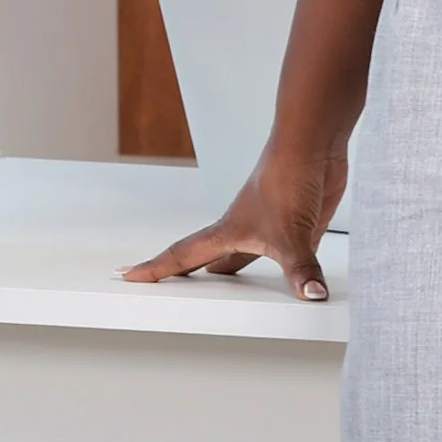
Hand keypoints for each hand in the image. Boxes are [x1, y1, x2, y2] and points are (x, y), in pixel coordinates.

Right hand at [122, 146, 345, 300]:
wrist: (311, 144)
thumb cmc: (285, 176)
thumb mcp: (291, 235)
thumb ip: (300, 270)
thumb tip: (311, 297)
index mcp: (228, 231)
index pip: (184, 255)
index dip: (156, 268)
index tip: (130, 275)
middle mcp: (244, 229)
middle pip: (210, 257)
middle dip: (188, 273)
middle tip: (167, 285)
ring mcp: (270, 224)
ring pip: (245, 255)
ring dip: (233, 270)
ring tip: (221, 286)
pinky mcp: (297, 222)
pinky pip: (287, 253)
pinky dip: (284, 268)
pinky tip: (291, 277)